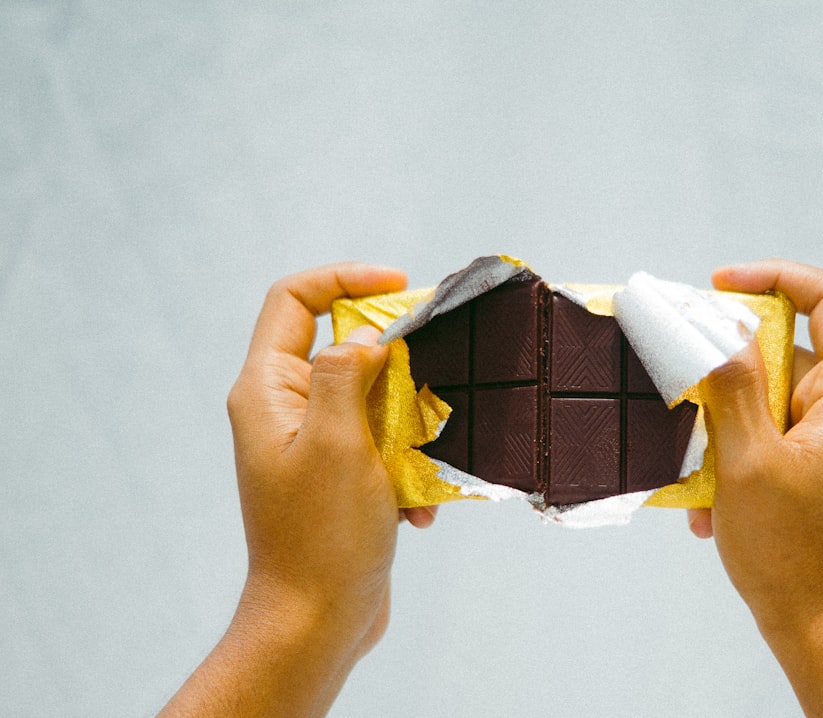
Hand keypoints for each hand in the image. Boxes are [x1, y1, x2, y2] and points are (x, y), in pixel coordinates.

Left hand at [161, 263, 434, 716]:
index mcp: (267, 389)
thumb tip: (365, 337)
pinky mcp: (337, 474)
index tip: (399, 286)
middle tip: (429, 384)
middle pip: (342, 346)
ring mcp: (310, 442)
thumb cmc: (320, 536)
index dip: (344, 279)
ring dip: (407, 428)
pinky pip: (381, 444)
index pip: (294, 300)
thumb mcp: (338, 442)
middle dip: (394, 367)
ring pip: (372, 399)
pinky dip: (406, 468)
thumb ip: (346, 373)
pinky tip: (415, 510)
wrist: (316, 619)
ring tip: (419, 468)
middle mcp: (283, 408)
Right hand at [688, 260, 822, 715]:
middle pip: (790, 348)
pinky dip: (741, 455)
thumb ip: (730, 384)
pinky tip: (711, 503)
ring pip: (774, 396)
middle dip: (729, 374)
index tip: (715, 286)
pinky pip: (778, 433)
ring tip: (699, 476)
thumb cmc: (794, 555)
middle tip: (685, 392)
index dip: (771, 276)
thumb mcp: (747, 461)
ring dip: (727, 428)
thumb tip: (712, 326)